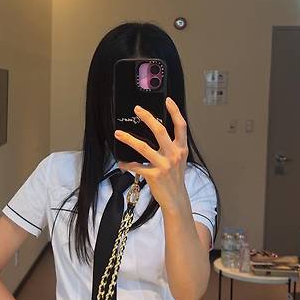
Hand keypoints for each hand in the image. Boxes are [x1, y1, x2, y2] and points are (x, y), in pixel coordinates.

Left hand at [114, 96, 188, 212]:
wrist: (176, 199)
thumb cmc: (175, 178)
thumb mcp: (178, 160)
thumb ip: (172, 146)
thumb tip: (158, 131)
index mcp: (181, 149)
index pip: (181, 126)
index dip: (175, 112)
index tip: (168, 100)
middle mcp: (173, 155)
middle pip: (160, 131)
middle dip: (147, 118)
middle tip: (137, 109)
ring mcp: (164, 165)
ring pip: (143, 147)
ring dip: (128, 139)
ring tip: (118, 133)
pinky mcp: (154, 175)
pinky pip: (136, 166)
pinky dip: (127, 164)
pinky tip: (121, 163)